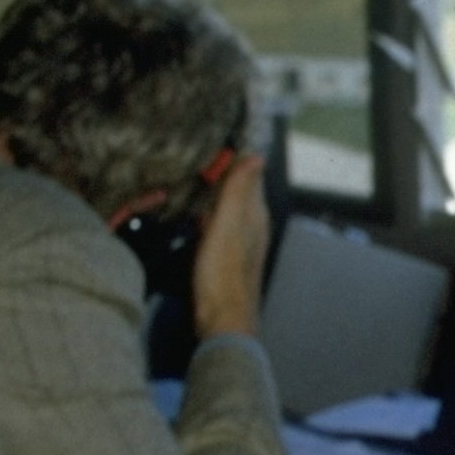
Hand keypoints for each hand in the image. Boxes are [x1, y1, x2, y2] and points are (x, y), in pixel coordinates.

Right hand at [192, 152, 268, 338]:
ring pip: (229, 208)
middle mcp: (252, 226)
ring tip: (197, 174)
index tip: (220, 137)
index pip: (250, 177)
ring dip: (216, 193)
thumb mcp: (228, 227)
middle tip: (205, 152)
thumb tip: (257, 157)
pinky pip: (218, 226)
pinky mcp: (226, 256)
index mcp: (255, 215)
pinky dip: (209, 214)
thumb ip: (240, 193)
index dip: (237, 158)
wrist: (223, 318)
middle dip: (226, 172)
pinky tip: (197, 214)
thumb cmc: (223, 273)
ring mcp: (239, 242)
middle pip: (240, 191)